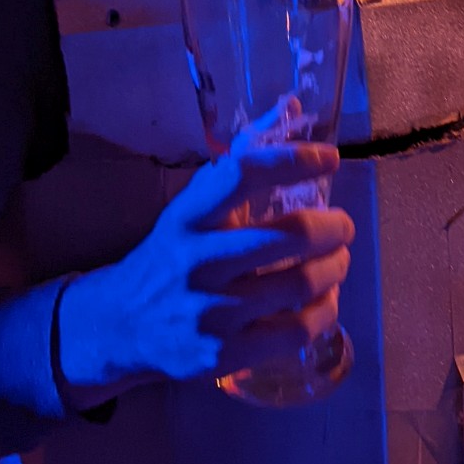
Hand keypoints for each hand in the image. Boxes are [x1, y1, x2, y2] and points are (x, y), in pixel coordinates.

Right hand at [57, 125, 353, 404]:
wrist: (119, 326)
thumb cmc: (172, 255)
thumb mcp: (195, 205)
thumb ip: (244, 157)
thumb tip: (290, 107)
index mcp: (189, 216)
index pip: (243, 173)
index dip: (294, 159)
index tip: (330, 158)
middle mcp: (196, 260)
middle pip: (288, 236)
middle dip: (332, 228)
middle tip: (343, 225)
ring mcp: (208, 312)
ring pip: (298, 285)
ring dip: (334, 268)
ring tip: (339, 259)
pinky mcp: (222, 356)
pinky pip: (294, 332)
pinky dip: (323, 312)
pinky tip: (325, 301)